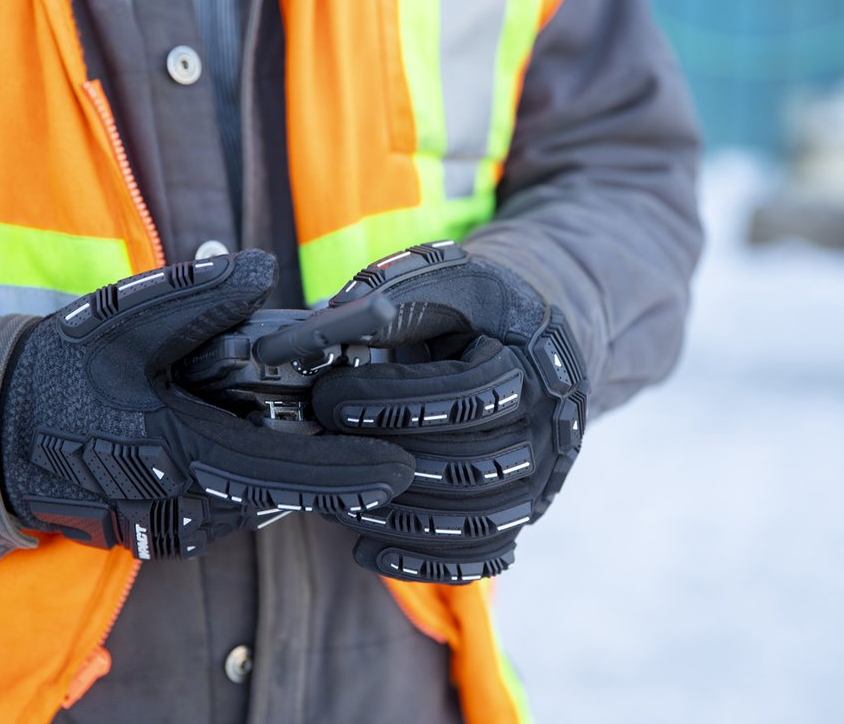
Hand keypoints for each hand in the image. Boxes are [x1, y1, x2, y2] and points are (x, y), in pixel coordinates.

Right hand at [0, 250, 412, 559]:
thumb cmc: (59, 372)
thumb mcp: (122, 320)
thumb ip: (195, 295)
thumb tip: (262, 270)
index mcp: (181, 456)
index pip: (283, 472)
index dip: (346, 473)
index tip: (400, 470)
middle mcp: (183, 508)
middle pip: (275, 483)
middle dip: (312, 449)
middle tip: (331, 401)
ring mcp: (170, 530)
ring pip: (251, 495)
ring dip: (270, 456)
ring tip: (246, 406)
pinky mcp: (159, 537)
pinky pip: (223, 504)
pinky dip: (239, 470)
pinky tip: (222, 427)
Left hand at [311, 242, 589, 582]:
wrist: (529, 338)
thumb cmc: (472, 308)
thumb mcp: (439, 281)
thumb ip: (380, 302)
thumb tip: (296, 342)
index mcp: (529, 358)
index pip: (468, 395)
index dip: (392, 402)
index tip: (329, 397)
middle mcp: (546, 424)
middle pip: (472, 467)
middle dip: (384, 461)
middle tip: (322, 447)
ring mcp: (539, 475)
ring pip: (477, 521)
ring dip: (395, 516)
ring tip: (335, 494)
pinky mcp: (521, 511)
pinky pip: (481, 555)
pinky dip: (423, 562)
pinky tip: (367, 549)